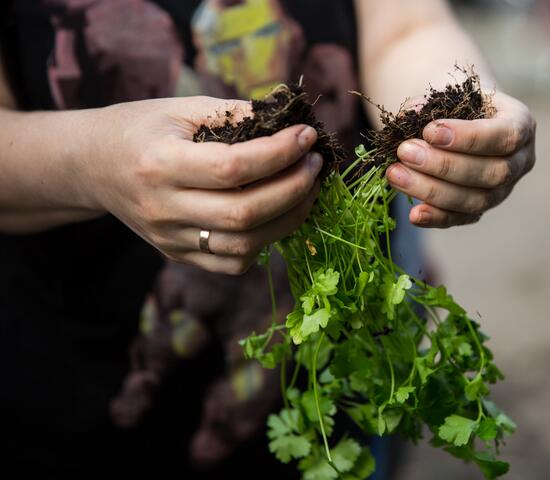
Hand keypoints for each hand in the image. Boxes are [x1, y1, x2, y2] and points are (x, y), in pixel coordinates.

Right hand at [81, 96, 322, 273]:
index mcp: (160, 164)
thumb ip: (234, 113)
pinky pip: (232, 263)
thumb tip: (290, 119)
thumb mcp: (181, 108)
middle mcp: (163, 209)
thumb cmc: (141, 128)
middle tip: (315, 165)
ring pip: (244, 245)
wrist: (93, 167)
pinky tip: (277, 214)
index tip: (307, 137)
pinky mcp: (178, 255)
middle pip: (244, 214)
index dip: (278, 154)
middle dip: (294, 189)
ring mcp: (170, 239)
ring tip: (307, 189)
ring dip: (288, 218)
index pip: (232, 168)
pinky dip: (264, 242)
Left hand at [386, 91, 534, 227]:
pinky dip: (436, 218)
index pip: (506, 136)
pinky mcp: (480, 209)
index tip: (429, 131)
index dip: (469, 137)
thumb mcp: (450, 93)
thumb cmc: (456, 104)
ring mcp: (502, 191)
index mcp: (521, 124)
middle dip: (445, 165)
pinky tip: (414, 214)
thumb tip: (411, 113)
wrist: (457, 122)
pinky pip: (461, 219)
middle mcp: (520, 162)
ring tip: (396, 174)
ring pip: (476, 200)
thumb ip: (431, 102)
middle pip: (493, 173)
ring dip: (432, 190)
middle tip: (405, 152)